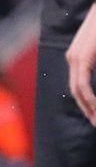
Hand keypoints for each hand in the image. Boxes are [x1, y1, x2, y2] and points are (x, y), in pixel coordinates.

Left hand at [67, 5, 95, 125]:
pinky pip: (82, 83)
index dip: (87, 104)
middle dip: (88, 110)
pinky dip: (90, 98)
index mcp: (77, 57)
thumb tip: (95, 78)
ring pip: (78, 90)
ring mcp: (75, 57)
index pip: (78, 87)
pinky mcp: (82, 56)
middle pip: (76, 92)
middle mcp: (72, 58)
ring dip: (89, 108)